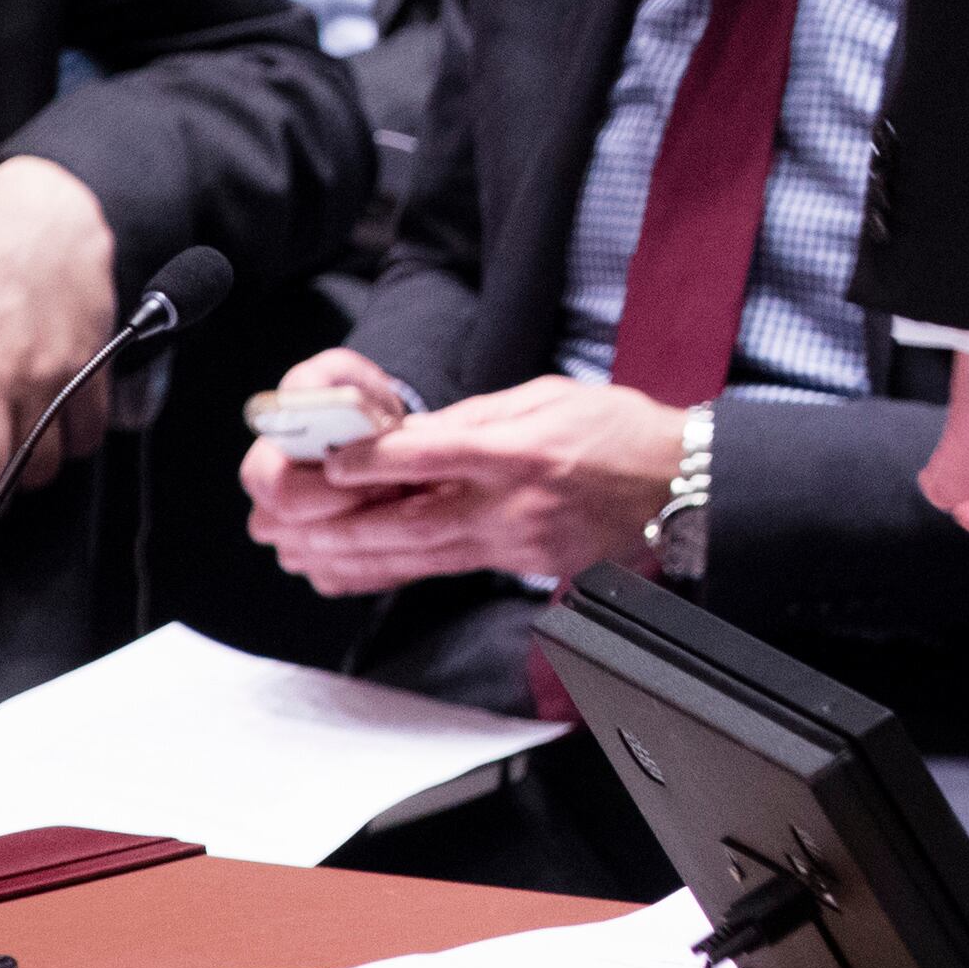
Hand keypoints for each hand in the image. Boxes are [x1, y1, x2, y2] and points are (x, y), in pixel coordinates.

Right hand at [237, 347, 425, 585]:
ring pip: (326, 562)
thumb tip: (305, 399)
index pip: (282, 495)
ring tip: (404, 504)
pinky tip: (403, 529)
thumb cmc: (353, 402)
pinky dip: (381, 559)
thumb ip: (319, 381)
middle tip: (402, 491)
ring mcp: (293, 544)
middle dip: (359, 516)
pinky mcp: (323, 568)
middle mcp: (269, 511)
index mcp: (265, 466)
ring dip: (372, 538)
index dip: (335, 488)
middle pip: (298, 537)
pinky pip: (347, 579)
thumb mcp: (337, 375)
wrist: (379, 436)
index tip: (382, 472)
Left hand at [252, 376, 687, 596]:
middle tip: (289, 528)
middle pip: (415, 522)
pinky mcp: (524, 565)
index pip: (439, 455)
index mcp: (525, 450)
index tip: (334, 460)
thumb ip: (478, 417)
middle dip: (342, 529)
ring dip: (356, 558)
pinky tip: (356, 570)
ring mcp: (520, 543)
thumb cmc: (621, 433)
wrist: (679, 485)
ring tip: (303, 555)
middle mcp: (518, 503)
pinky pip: (445, 569)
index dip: (379, 460)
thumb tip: (412, 433)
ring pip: (422, 556)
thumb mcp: (549, 396)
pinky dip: (393, 571)